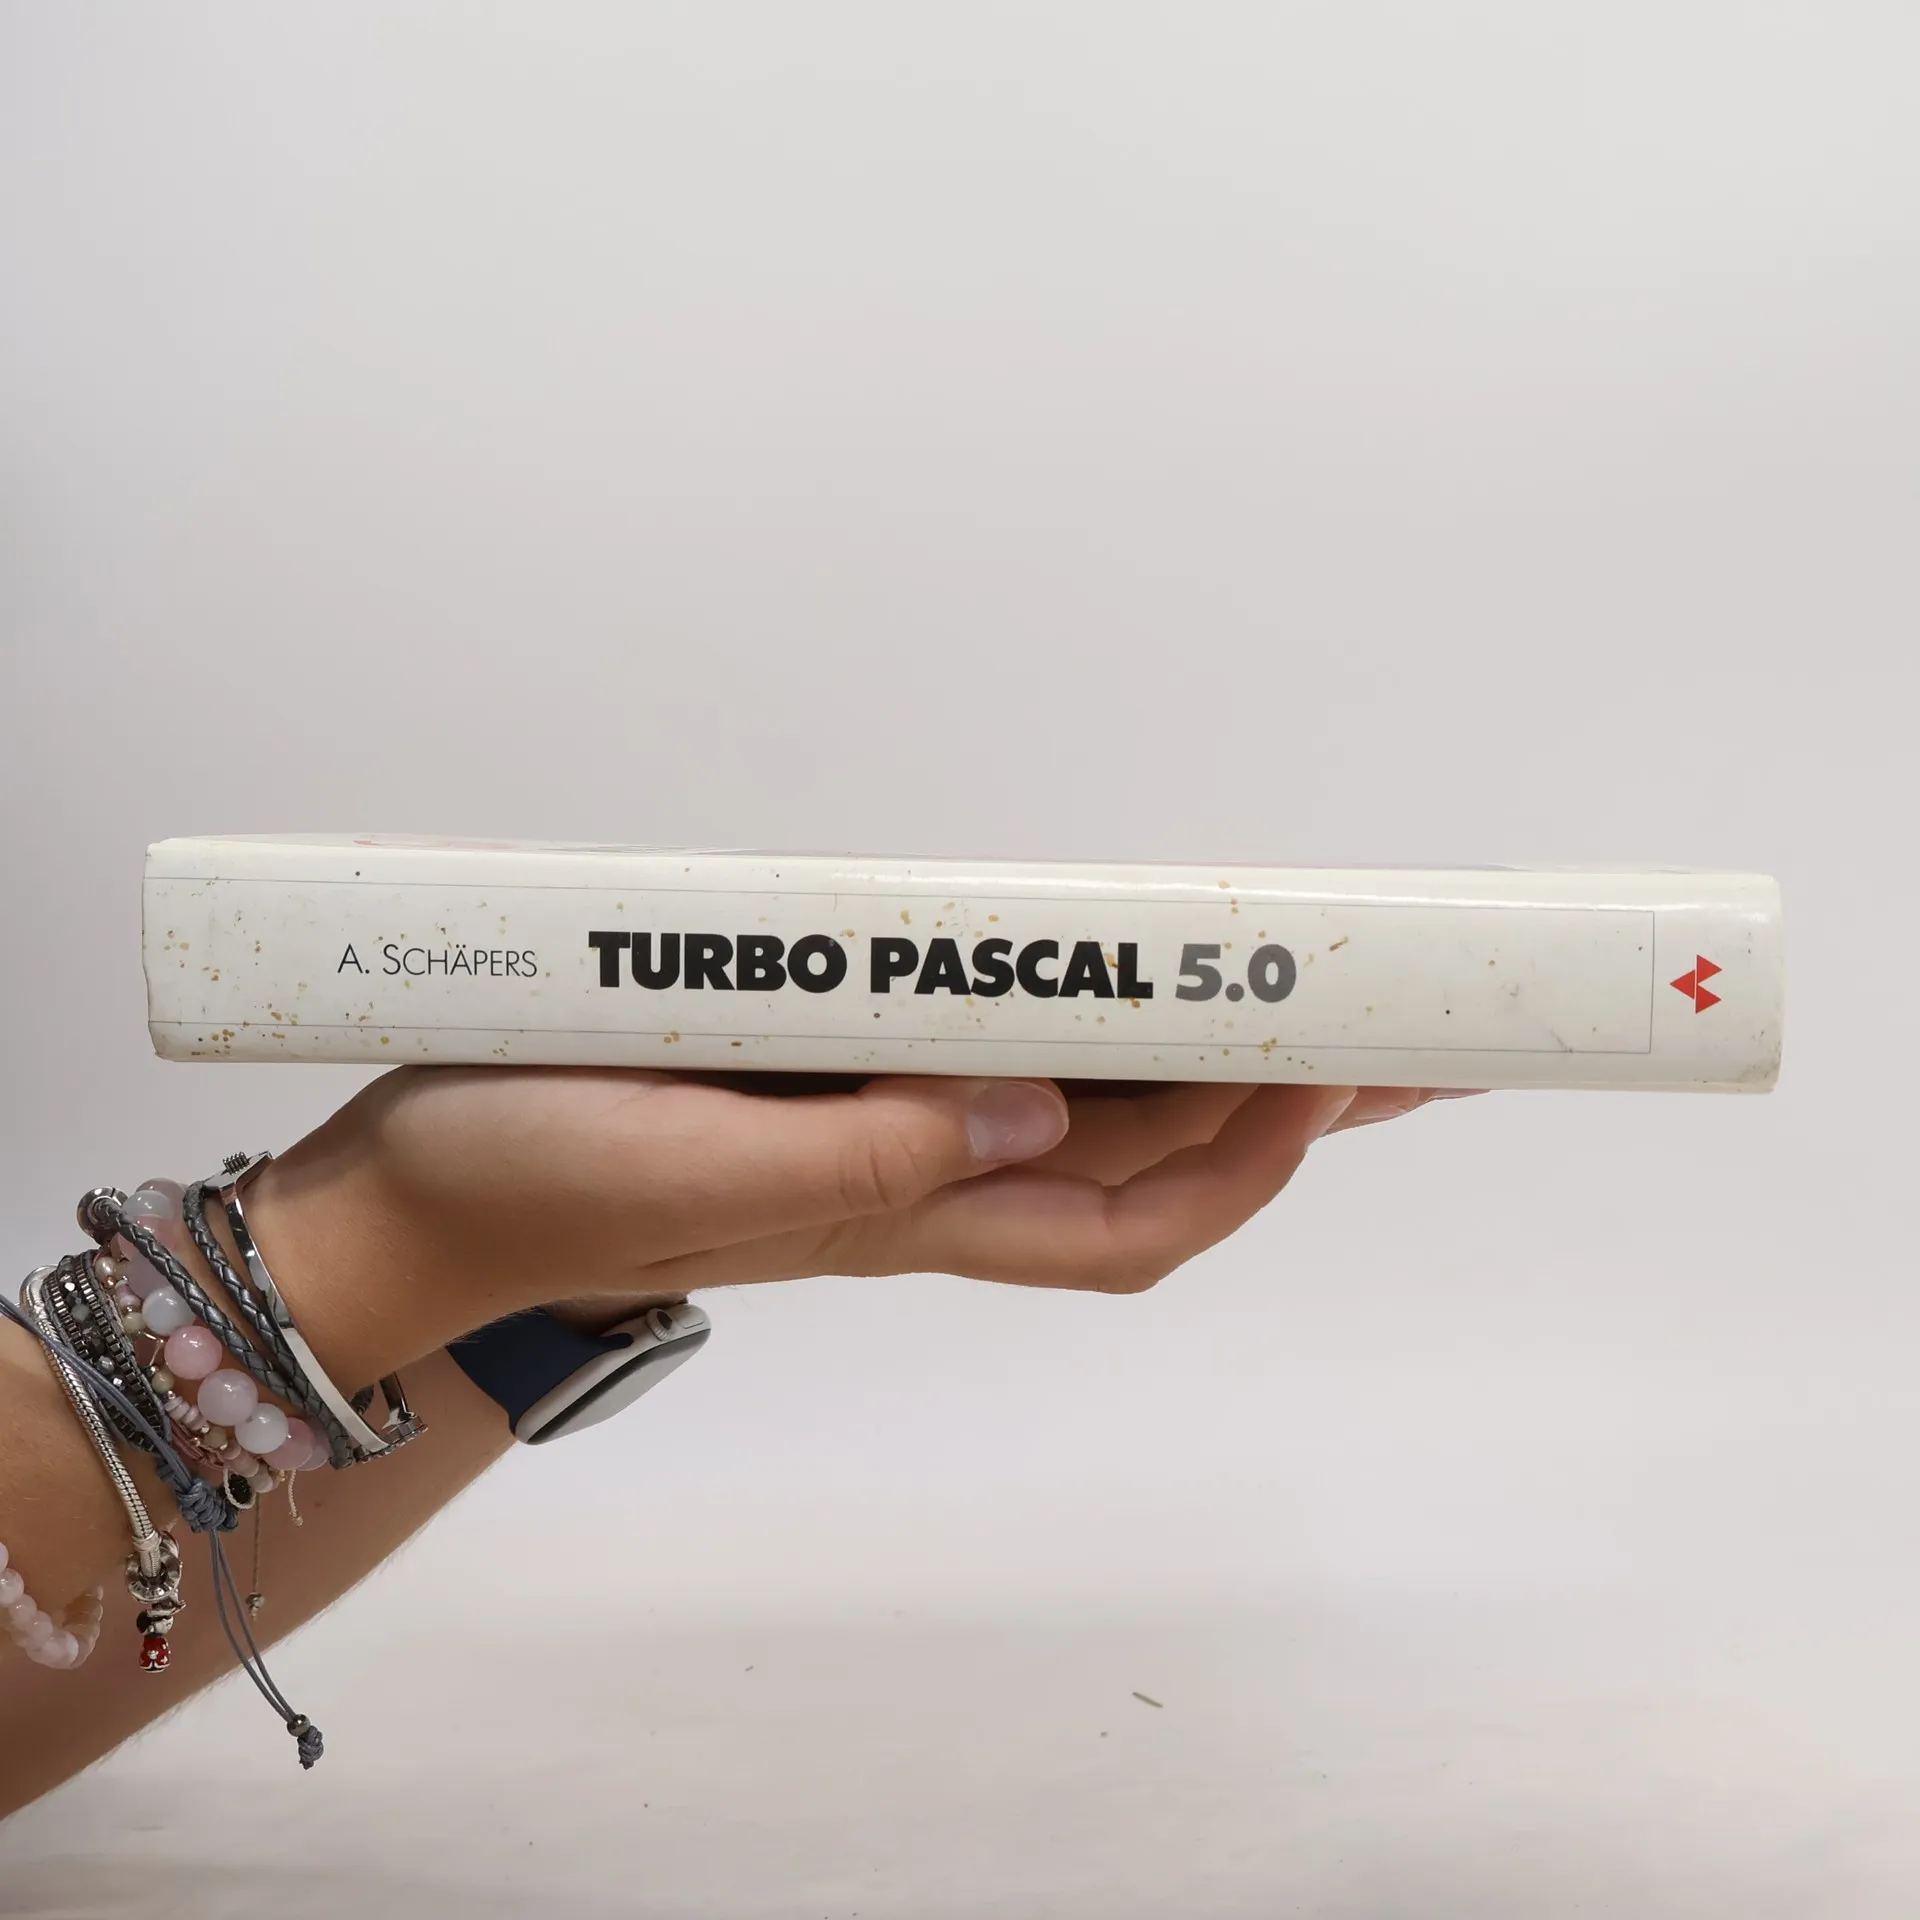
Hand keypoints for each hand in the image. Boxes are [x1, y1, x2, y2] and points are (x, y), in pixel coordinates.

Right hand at [248, 1070, 1475, 1377]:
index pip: (1130, 1214)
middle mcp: (915, 1180)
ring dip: (1208, 1067)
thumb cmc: (530, 1182)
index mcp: (899, 1208)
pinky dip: (1090, 1033)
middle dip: (1282, 1102)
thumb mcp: (695, 1167)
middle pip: (1145, 1160)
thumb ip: (865, 1155)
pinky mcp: (824, 1089)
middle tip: (1398, 1026)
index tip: (1346, 1069)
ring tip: (1304, 1001)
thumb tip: (1037, 1112)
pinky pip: (998, 1067)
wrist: (410, 1210)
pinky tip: (1115, 995)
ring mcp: (876, 1138)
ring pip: (1089, 1117)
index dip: (1252, 1158)